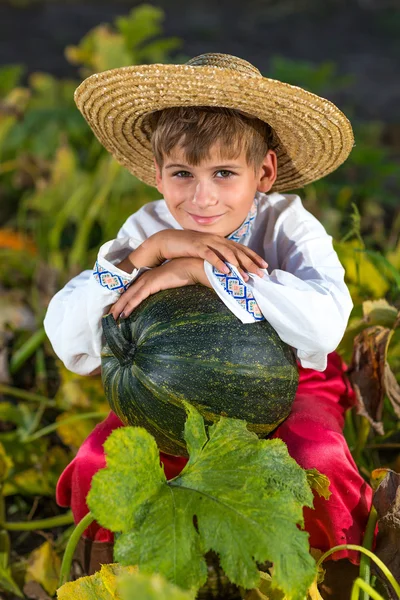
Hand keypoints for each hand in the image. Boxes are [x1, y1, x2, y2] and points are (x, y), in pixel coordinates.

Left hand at [109, 257, 210, 319]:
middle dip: (116, 306)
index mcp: (148, 278)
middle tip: (107, 318)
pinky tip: (123, 314)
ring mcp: (146, 280)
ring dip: (118, 308)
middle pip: (125, 294)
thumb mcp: (171, 284)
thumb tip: (165, 303)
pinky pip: (137, 298)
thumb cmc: (185, 275)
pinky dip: (129, 306)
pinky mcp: (151, 284)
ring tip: (110, 319)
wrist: (191, 267)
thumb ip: (164, 290)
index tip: (116, 311)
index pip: (131, 291)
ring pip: (127, 297)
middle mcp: (144, 278)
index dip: (123, 301)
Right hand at [129, 230, 267, 279]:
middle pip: (238, 251)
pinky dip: (218, 262)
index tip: (265, 266)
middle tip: (262, 274)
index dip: (254, 256)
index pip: (241, 248)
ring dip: (237, 264)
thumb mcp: (205, 252)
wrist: (168, 240)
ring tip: (246, 276)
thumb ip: (217, 258)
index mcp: (220, 241)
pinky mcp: (196, 246)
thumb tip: (229, 269)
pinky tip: (226, 271)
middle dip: (251, 263)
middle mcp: (216, 239)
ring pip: (226, 253)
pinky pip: (210, 255)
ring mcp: (207, 241)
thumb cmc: (187, 248)